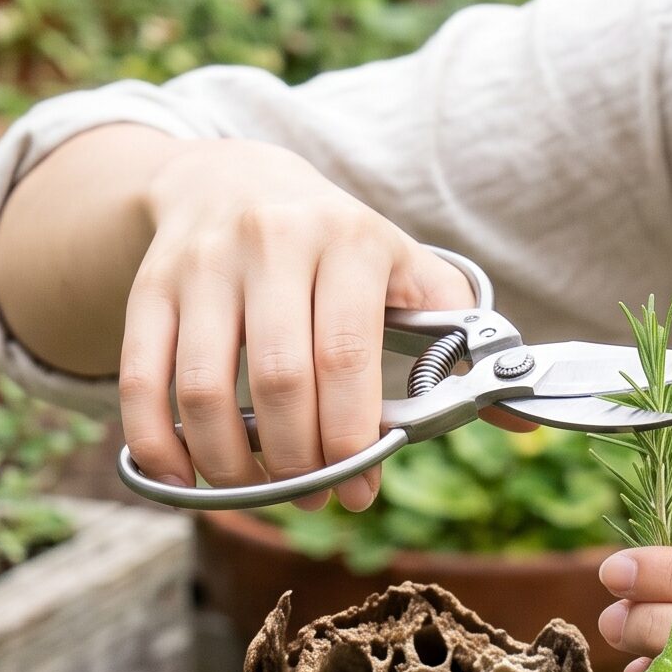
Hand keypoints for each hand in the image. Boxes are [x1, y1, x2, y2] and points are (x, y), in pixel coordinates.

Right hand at [122, 138, 529, 510]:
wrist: (233, 176)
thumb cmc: (337, 244)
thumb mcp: (403, 271)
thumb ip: (459, 342)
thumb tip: (526, 421)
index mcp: (350, 241)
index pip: (348, 357)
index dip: (354, 438)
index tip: (362, 487)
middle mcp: (273, 242)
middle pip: (281, 381)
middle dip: (300, 461)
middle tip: (315, 496)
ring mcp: (205, 264)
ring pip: (207, 388)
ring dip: (232, 463)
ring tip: (259, 489)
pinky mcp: (150, 286)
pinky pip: (145, 379)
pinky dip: (159, 445)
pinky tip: (185, 481)